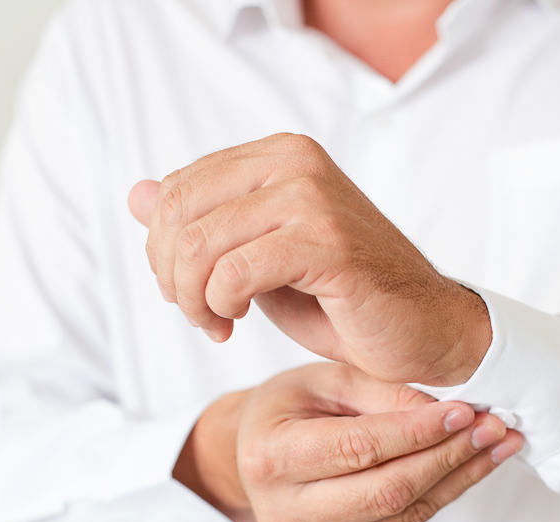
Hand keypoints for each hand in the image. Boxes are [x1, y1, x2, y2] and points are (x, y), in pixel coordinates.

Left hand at [128, 133, 490, 386]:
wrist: (423, 330)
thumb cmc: (345, 299)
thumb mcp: (259, 256)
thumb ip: (203, 224)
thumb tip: (136, 193)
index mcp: (280, 154)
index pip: (176, 188)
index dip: (162, 249)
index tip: (188, 292)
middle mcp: (295, 161)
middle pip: (178, 213)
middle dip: (171, 276)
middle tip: (198, 314)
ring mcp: (312, 197)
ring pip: (198, 245)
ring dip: (193, 299)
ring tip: (218, 323)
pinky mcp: (326, 241)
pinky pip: (234, 271)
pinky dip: (222, 306)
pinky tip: (240, 321)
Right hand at [173, 363, 522, 521]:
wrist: (249, 451)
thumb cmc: (288, 404)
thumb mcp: (325, 377)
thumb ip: (381, 391)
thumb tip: (449, 410)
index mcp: (271, 456)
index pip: (360, 448)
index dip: (418, 433)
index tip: (465, 412)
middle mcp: (284, 507)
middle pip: (386, 491)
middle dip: (449, 458)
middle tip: (496, 429)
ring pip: (401, 515)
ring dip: (459, 480)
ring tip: (500, 446)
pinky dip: (442, 494)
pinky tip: (473, 467)